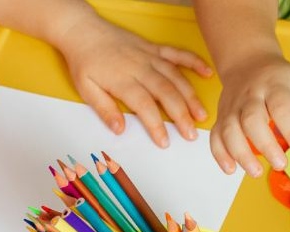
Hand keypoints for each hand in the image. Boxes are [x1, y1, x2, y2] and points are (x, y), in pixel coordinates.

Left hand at [58, 21, 213, 147]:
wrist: (83, 31)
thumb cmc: (84, 61)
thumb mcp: (85, 88)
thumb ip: (104, 109)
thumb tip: (119, 129)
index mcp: (122, 80)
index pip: (144, 106)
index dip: (157, 125)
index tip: (165, 141)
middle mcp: (140, 68)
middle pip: (166, 93)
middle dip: (181, 115)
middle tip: (191, 134)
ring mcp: (150, 57)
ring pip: (176, 77)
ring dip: (191, 96)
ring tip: (201, 114)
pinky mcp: (154, 48)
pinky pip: (178, 54)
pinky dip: (194, 62)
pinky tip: (207, 73)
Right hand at [208, 56, 289, 176]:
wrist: (247, 62)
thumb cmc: (278, 79)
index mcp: (274, 86)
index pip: (281, 107)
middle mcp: (250, 96)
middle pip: (251, 119)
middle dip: (264, 144)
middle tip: (281, 165)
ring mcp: (232, 107)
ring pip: (229, 129)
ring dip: (240, 152)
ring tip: (256, 172)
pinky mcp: (221, 116)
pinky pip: (216, 135)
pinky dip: (220, 153)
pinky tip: (231, 170)